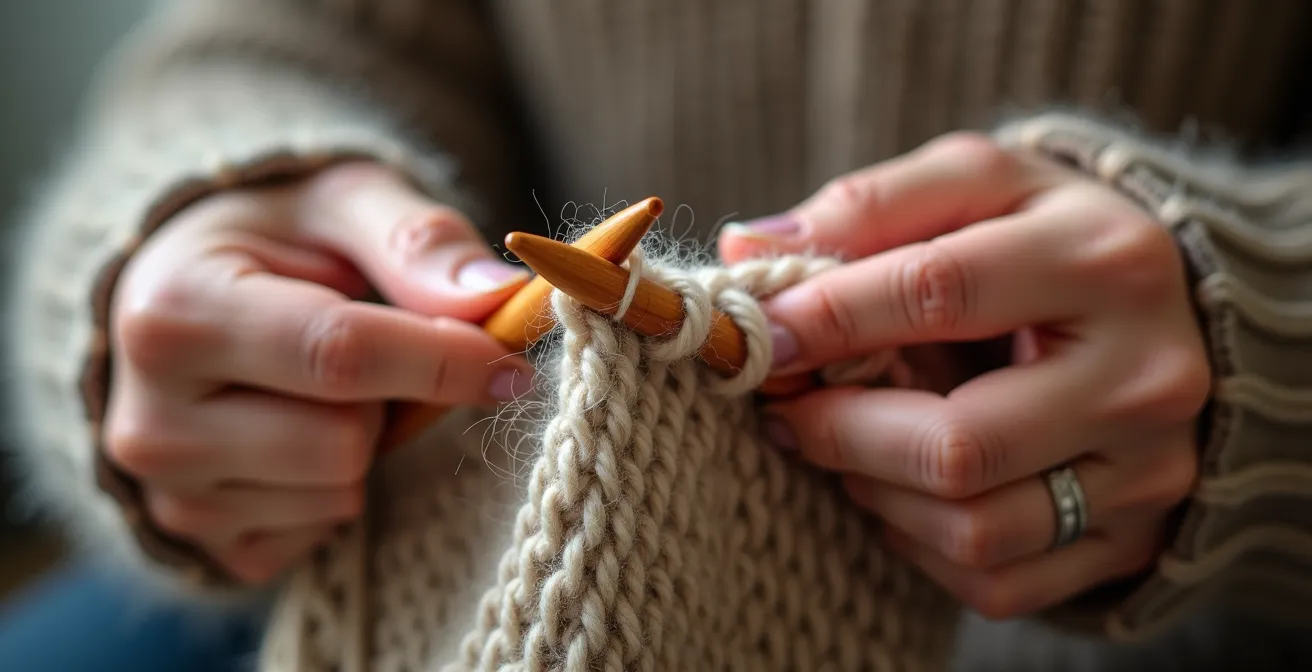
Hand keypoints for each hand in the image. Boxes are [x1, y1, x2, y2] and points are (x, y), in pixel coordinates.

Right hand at [104, 162, 533, 583]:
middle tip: (366, 346)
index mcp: (174, 312)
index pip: (337, 354)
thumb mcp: (341, 203)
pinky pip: (321, 534)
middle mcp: (149, 419)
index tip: (510, 360)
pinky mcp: (202, 543)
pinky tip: (300, 431)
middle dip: (388, 396)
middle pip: (345, 440)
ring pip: (339, 492)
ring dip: (365, 441)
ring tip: (320, 386)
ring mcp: (170, 495)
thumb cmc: (274, 240)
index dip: (442, 360)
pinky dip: (337, 486)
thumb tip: (496, 295)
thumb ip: (416, 241)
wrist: (183, 296)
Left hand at [718, 132, 1210, 618]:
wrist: (1174, 313)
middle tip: (784, 408)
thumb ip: (869, 207)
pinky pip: (996, 581)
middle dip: (840, 430)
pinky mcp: (1134, 542)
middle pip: (957, 444)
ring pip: (973, 529)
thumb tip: (746, 249)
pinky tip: (903, 489)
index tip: (760, 333)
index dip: (830, 317)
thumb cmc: (1045, 237)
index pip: (940, 292)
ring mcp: (1149, 473)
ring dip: (874, 491)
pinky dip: (920, 542)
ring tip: (845, 442)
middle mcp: (1145, 376)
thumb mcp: (976, 184)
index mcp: (1106, 259)